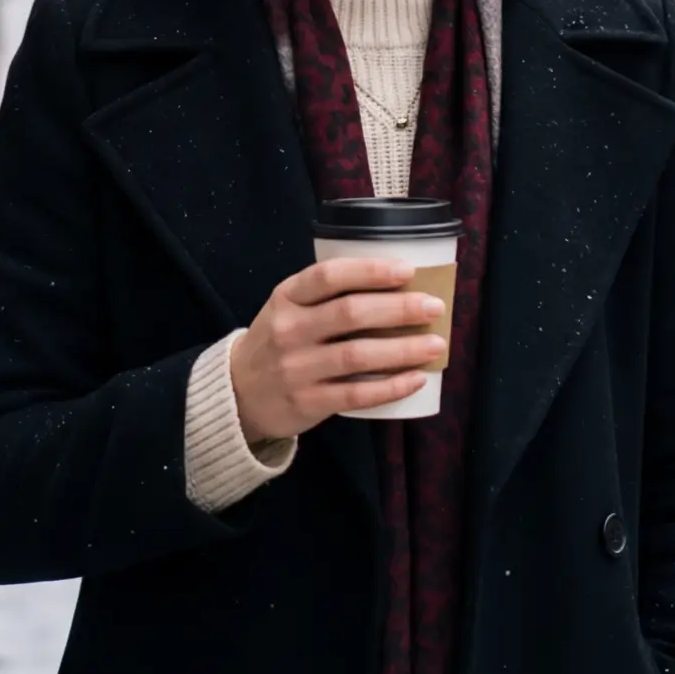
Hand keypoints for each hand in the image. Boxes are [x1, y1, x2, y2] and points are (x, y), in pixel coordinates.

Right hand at [228, 257, 447, 446]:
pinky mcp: (307, 402)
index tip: (408, 271)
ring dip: (403, 349)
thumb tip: (399, 285)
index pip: (329, 276)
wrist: (238, 392)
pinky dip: (390, 387)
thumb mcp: (288, 307)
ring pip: (358, 355)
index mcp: (286, 297)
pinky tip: (416, 379)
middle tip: (434, 307)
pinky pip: (356, 395)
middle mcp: (289, 330)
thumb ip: (327, 295)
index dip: (370, 271)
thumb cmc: (279, 341)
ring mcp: (296, 368)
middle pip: (350, 314)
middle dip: (399, 308)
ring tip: (436, 345)